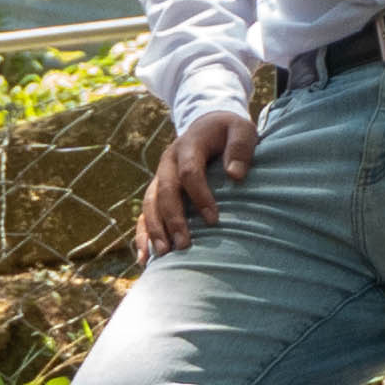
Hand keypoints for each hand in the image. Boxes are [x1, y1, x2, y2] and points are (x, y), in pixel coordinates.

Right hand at [140, 106, 259, 259]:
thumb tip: (235, 175)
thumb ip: (241, 148)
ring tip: (163, 254)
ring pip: (149, 204)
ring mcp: (160, 177)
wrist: (209, 126)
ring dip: (155, 229)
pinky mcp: (157, 191)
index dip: (200, 195)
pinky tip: (144, 258)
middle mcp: (168, 162)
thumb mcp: (242, 130)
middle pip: (164, 191)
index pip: (189, 171)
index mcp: (188, 145)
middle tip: (184, 244)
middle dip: (173, 219)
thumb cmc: (229, 132)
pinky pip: (144, 214)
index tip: (214, 219)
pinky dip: (142, 235)